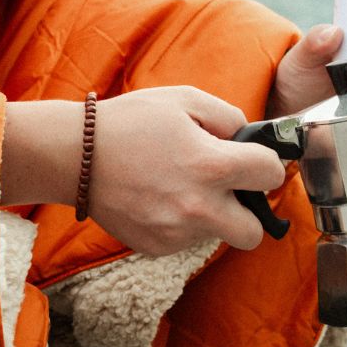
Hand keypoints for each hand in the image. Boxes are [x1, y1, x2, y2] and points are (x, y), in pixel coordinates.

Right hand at [88, 87, 287, 255]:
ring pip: (217, 235)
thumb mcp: (184, 99)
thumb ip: (227, 116)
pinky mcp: (155, 247)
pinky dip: (181, 223)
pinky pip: (185, 240)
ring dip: (211, 214)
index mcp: (211, 165)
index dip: (268, 163)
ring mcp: (176, 232)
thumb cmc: (130, 121)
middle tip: (229, 189)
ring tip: (181, 184)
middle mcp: (198, 206)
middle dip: (249, 211)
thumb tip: (246, 137)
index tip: (255, 160)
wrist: (75, 155)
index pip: (271, 175)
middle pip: (254, 232)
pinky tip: (159, 197)